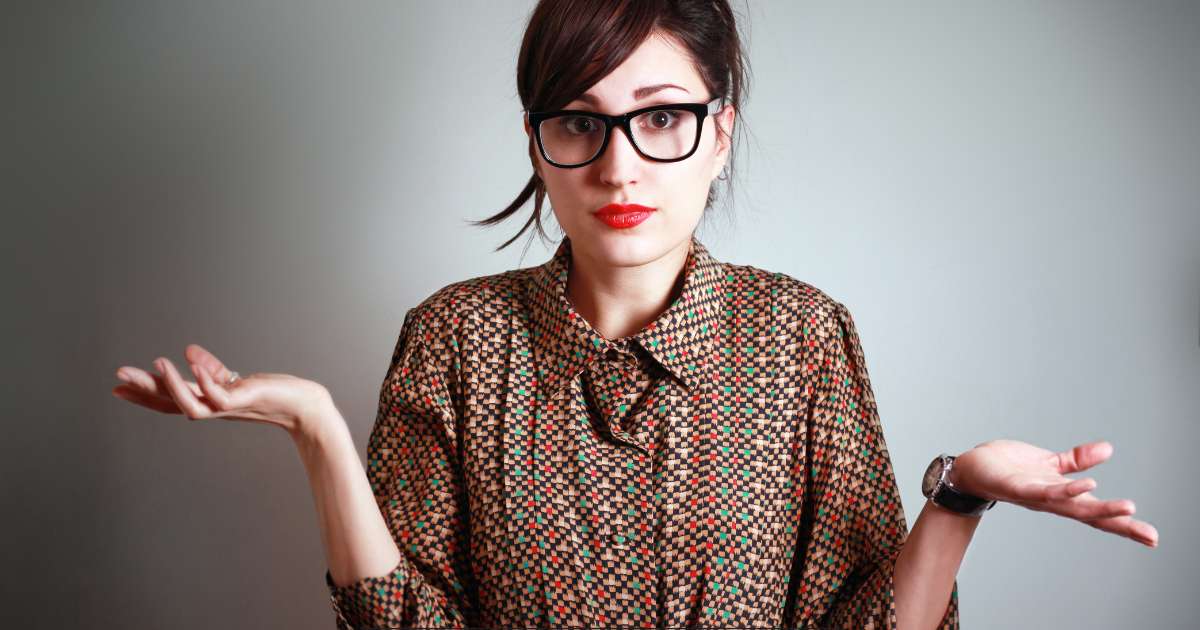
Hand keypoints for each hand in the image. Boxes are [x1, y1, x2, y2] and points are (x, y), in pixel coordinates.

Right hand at [112, 343, 331, 438]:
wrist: (304, 407)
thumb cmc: (272, 395)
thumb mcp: (236, 380)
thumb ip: (213, 370)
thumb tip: (189, 351)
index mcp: (208, 402)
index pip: (169, 399)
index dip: (145, 393)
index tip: (118, 386)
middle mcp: (214, 408)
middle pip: (171, 402)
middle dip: (145, 390)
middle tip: (118, 376)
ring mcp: (228, 407)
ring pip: (191, 404)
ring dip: (172, 384)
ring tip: (157, 362)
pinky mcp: (245, 401)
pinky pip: (220, 393)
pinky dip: (206, 378)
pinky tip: (193, 362)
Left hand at [950, 439, 1158, 547]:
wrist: (973, 468)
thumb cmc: (1010, 468)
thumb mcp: (1050, 462)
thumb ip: (1077, 460)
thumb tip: (1108, 449)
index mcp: (1063, 496)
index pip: (1098, 513)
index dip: (1124, 525)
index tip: (1153, 537)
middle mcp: (1053, 502)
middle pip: (1092, 516)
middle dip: (1121, 525)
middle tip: (1150, 535)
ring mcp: (1037, 496)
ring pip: (1073, 506)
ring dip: (1101, 508)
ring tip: (1129, 507)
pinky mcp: (1019, 487)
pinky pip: (1047, 490)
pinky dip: (1067, 489)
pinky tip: (1087, 486)